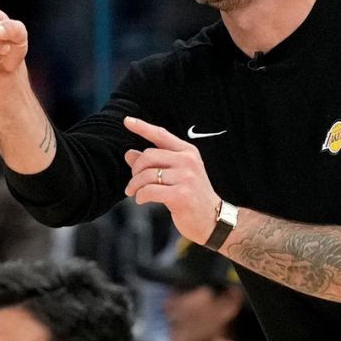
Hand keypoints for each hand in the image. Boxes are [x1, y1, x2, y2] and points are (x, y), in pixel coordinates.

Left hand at [122, 117, 219, 245]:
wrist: (213, 219)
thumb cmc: (193, 196)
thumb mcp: (176, 175)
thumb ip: (155, 163)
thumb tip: (129, 153)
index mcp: (188, 152)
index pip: (161, 135)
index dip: (142, 127)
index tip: (126, 121)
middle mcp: (188, 161)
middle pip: (148, 156)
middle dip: (135, 170)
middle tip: (133, 182)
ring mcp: (186, 177)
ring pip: (146, 175)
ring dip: (135, 185)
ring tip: (134, 193)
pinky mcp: (181, 195)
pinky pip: (149, 191)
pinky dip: (141, 196)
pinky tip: (142, 200)